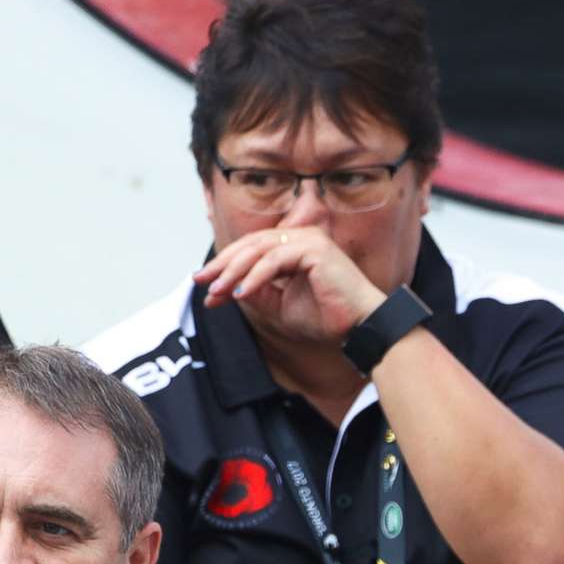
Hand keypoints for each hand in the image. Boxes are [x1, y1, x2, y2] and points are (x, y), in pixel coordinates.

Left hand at [195, 227, 388, 342]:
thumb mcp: (282, 306)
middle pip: (251, 245)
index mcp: (296, 246)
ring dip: (234, 271)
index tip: (207, 287)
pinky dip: (255, 276)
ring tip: (218, 291)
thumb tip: (226, 287)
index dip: (227, 267)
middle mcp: (302, 237)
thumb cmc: (330, 318)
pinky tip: (242, 293)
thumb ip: (257, 292)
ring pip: (259, 250)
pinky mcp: (314, 248)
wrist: (362, 327)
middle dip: (223, 265)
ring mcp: (309, 239)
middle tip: (202, 282)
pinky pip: (275, 259)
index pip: (253, 250)